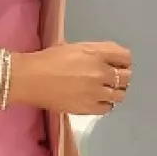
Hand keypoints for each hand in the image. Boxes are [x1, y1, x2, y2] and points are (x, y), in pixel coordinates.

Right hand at [12, 41, 131, 116]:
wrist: (30, 79)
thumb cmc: (48, 60)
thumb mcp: (74, 47)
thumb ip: (95, 52)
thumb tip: (109, 59)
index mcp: (96, 53)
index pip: (125, 57)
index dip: (123, 61)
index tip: (118, 64)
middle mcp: (100, 72)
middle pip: (127, 77)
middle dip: (121, 76)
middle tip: (111, 78)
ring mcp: (96, 92)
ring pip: (120, 95)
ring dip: (115, 91)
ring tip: (104, 90)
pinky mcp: (88, 108)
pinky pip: (108, 108)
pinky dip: (105, 104)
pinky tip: (96, 100)